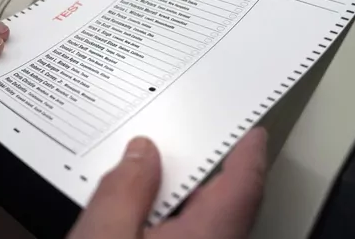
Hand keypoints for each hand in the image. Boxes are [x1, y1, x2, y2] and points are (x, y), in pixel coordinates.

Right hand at [68, 127, 266, 238]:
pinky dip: (165, 212)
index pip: (243, 187)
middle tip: (190, 133)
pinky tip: (138, 206)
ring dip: (180, 190)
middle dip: (205, 165)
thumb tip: (140, 152)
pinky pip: (180, 231)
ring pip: (200, 218)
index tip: (252, 127)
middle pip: (223, 201)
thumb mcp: (103, 236)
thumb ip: (124, 191)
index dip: (249, 152)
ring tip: (154, 164)